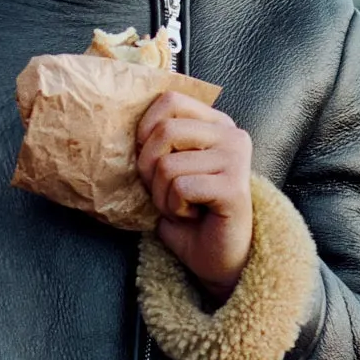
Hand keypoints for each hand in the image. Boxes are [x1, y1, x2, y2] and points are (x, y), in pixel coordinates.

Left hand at [135, 92, 253, 299]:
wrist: (218, 259)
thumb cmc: (190, 214)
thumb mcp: (168, 168)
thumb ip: (158, 140)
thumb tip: (122, 122)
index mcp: (216, 124)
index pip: (170, 100)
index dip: (145, 131)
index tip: (151, 162)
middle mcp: (232, 135)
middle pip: (164, 131)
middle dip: (149, 169)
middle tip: (166, 192)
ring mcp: (237, 159)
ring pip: (167, 164)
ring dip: (162, 195)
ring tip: (182, 206)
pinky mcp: (235, 187)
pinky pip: (180, 188)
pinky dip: (174, 209)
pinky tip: (194, 216)